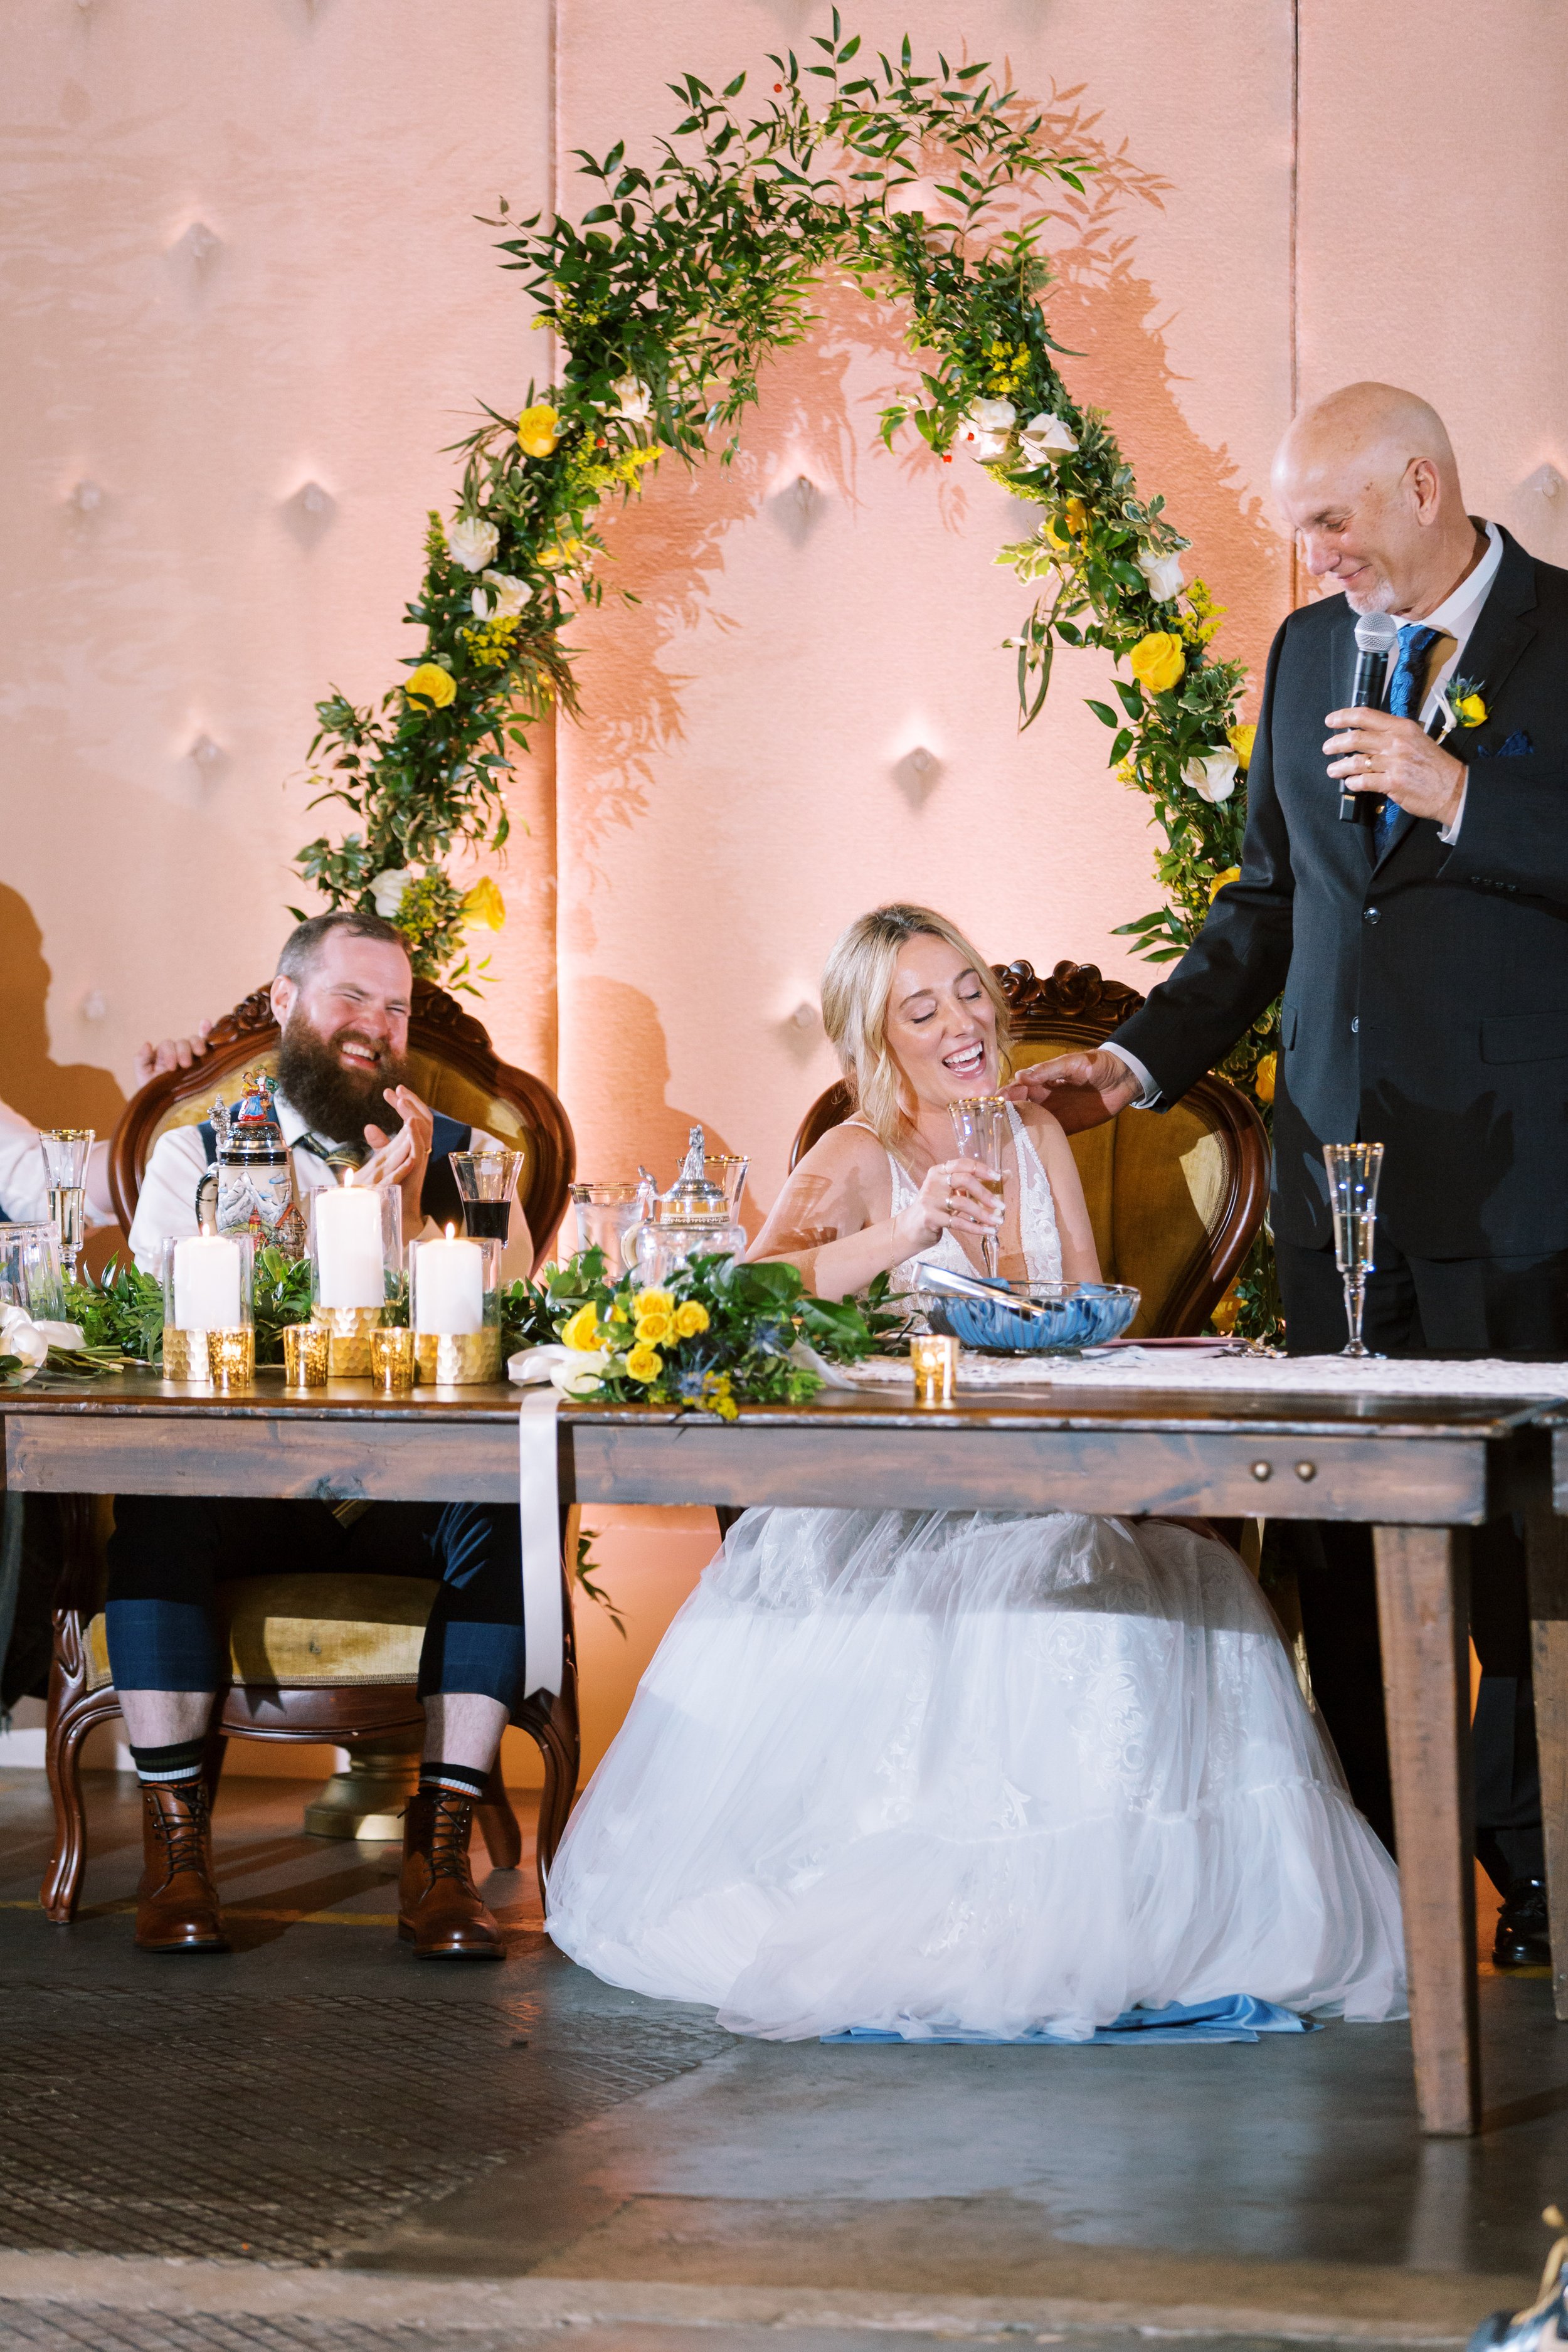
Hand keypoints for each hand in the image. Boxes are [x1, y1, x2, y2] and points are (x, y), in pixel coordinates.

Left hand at [133, 1019, 213, 1087]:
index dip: (170, 1053)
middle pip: (182, 1042)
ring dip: (197, 1044)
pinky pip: (206, 1043)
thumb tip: (147, 1044)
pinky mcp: (204, 1062)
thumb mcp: (143, 1077)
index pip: (168, 1045)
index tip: (171, 1068)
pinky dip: (207, 1032)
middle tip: (185, 1065)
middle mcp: (178, 1052)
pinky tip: (207, 1024)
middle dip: (183, 1051)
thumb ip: (141, 1060)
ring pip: (194, 1041)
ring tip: (200, 1054)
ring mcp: (191, 1056)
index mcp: (164, 1055)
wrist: (167, 1107)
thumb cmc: (154, 1093)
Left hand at [361, 1086, 433, 1229]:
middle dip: (411, 1101)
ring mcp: (419, 1156)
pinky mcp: (416, 1167)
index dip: (404, 1102)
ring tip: (401, 1099)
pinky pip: (421, 1147)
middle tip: (396, 1089)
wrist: (394, 1208)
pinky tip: (409, 1121)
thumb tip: (368, 1126)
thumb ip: (380, 1143)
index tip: (388, 1091)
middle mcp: (419, 1147)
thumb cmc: (390, 1184)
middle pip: (424, 1117)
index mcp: (413, 1143)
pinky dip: (417, 1133)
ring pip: (425, 1128)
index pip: (414, 1116)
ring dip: (414, 1112)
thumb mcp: (384, 1158)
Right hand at [893, 1156, 1003, 1259]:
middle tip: (1001, 1206)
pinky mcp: (930, 1217)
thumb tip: (1006, 1175)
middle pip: (964, 1180)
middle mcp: (934, 1182)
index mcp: (939, 1171)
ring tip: (997, 1222)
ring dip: (983, 1214)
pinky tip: (987, 1231)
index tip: (998, 1178)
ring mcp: (930, 1199)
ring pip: (962, 1202)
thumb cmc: (936, 1209)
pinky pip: (957, 1222)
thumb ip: (976, 1183)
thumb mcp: (953, 1193)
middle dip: (985, 1194)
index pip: (963, 1164)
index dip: (983, 1169)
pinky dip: (975, 1227)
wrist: (910, 1229)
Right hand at [1003, 1050, 1138, 1131]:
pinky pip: (1046, 1136)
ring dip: (1015, 1131)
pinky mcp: (1065, 1127)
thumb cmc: (1097, 1065)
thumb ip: (1047, 1071)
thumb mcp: (1072, 1063)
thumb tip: (1021, 1076)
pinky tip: (1023, 1149)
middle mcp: (1042, 1098)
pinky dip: (1035, 1142)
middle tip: (992, 1127)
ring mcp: (1053, 1114)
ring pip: (1027, 1124)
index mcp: (1041, 1080)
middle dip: (1003, 1116)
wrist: (1123, 1080)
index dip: (1003, 1096)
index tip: (992, 1105)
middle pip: (1016, 1108)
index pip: (1015, 1089)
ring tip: (1001, 1141)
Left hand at [1324, 706, 1466, 829]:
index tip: (1331, 720)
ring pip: (1356, 761)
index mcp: (1402, 727)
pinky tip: (1351, 783)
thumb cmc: (1435, 765)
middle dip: (1336, 743)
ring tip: (1333, 770)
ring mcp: (1394, 762)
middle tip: (1327, 748)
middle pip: (1356, 738)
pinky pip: (1364, 781)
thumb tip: (1368, 735)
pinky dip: (1353, 783)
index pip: (1366, 716)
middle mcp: (1396, 742)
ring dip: (1340, 767)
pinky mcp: (1393, 783)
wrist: (1453, 788)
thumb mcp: (1416, 739)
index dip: (1344, 716)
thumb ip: (1393, 736)